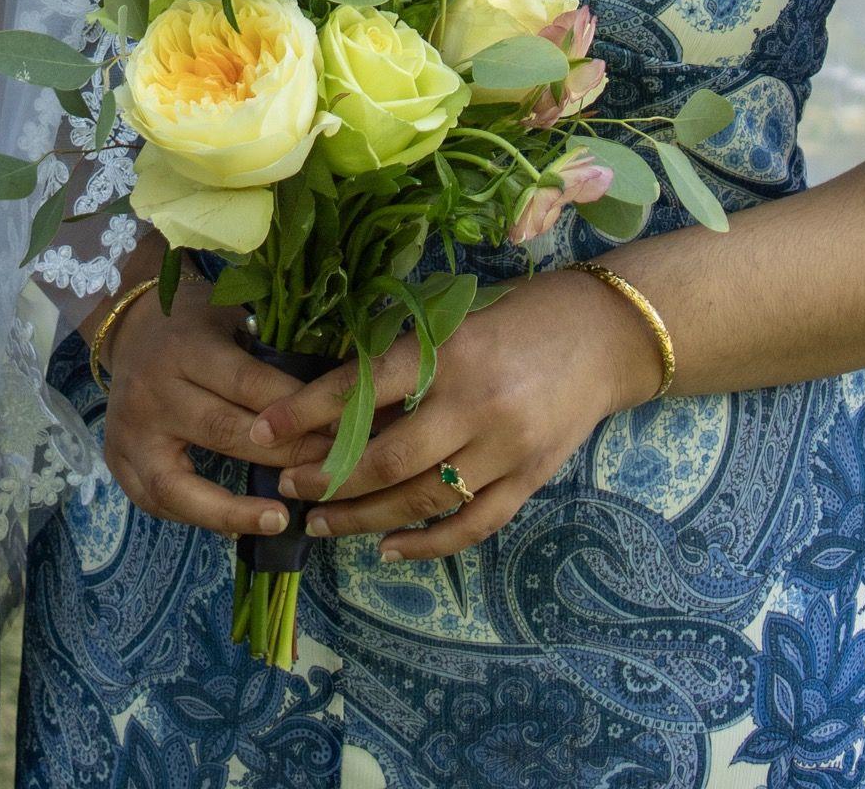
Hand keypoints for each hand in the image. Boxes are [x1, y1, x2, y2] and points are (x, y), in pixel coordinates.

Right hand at [100, 272, 326, 540]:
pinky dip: (199, 518)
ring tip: (280, 520)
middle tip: (331, 475)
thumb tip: (330, 397)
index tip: (341, 431)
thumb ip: (269, 353)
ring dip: (233, 510)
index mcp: (185, 348)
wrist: (131, 326)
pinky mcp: (117, 460)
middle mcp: (152, 391)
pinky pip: (159, 503)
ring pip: (179, 485)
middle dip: (282, 457)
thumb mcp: (232, 318)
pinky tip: (238, 527)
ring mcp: (128, 431)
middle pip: (222, 432)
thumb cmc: (195, 322)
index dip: (296, 412)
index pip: (247, 384)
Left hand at [257, 269, 661, 560]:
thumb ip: (402, 357)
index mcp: (448, 350)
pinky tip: (388, 548)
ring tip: (321, 522)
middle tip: (287, 484)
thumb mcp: (452, 318)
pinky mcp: (529, 479)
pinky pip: (472, 525)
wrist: (601, 336)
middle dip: (327, 477)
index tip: (263, 431)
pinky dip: (426, 543)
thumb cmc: (514, 315)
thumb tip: (332, 398)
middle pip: (386, 458)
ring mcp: (506, 448)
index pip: (361, 387)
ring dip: (363, 517)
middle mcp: (475, 403)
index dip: (305, 412)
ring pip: (422, 499)